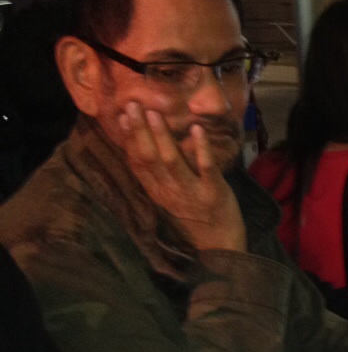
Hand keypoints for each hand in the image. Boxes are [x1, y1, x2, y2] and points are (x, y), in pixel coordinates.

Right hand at [118, 102, 245, 251]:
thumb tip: (144, 148)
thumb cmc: (195, 219)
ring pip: (171, 161)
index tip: (122, 116)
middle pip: (149, 158)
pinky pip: (206, 167)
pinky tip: (196, 129)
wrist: (221, 246)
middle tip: (133, 104)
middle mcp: (170, 192)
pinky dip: (201, 148)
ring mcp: (192, 192)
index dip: (129, 139)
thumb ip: (157, 177)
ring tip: (154, 114)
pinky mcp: (215, 192)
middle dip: (139, 130)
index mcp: (157, 192)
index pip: (137, 163)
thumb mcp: (169, 200)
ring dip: (162, 136)